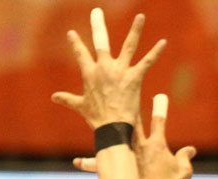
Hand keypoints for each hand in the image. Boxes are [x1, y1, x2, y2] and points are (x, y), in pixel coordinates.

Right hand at [51, 10, 165, 128]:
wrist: (112, 129)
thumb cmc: (97, 119)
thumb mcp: (81, 107)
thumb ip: (68, 99)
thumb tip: (54, 97)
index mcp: (89, 73)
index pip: (80, 53)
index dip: (76, 43)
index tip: (72, 32)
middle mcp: (104, 68)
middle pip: (100, 41)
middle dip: (97, 25)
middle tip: (96, 11)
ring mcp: (120, 71)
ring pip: (128, 46)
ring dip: (135, 30)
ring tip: (140, 16)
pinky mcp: (134, 78)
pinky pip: (147, 62)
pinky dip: (155, 52)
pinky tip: (163, 42)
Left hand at [72, 94, 195, 178]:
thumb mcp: (183, 171)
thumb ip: (185, 157)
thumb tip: (191, 150)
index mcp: (157, 144)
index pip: (159, 121)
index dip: (160, 108)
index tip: (160, 96)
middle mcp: (138, 145)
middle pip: (131, 121)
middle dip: (127, 107)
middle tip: (120, 92)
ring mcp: (127, 155)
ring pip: (112, 139)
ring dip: (104, 126)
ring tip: (93, 116)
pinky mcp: (119, 169)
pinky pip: (100, 164)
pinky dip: (89, 164)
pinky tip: (78, 161)